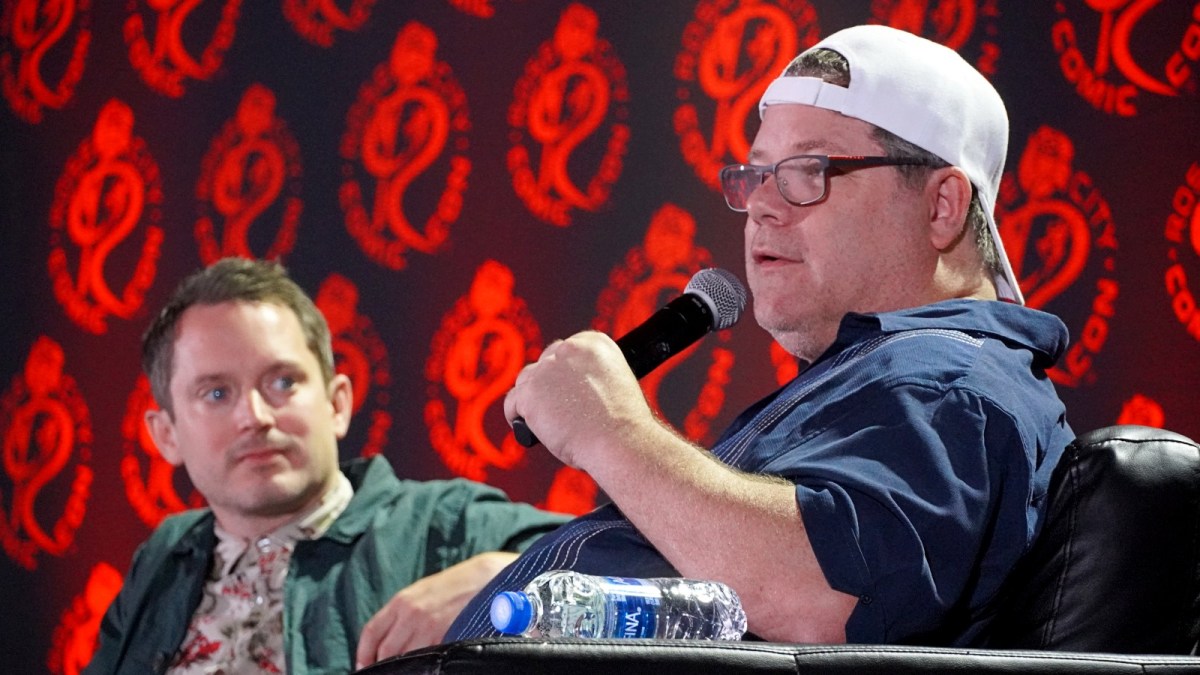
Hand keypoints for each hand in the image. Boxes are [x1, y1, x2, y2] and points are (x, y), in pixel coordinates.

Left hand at [354, 551, 517, 667]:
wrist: (487, 577)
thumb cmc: (457, 585)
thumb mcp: (424, 592)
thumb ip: (404, 613)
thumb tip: (391, 638)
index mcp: (401, 601)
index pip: (371, 633)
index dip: (364, 654)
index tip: (363, 665)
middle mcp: (410, 614)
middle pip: (385, 651)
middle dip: (383, 665)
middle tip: (387, 671)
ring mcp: (428, 627)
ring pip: (404, 659)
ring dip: (404, 667)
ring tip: (409, 668)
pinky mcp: (446, 636)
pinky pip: (427, 660)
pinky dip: (424, 666)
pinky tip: (428, 665)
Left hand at [503, 331, 652, 468]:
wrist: (620, 441)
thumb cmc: (623, 425)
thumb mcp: (615, 384)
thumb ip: (590, 377)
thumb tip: (567, 388)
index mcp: (596, 344)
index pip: (567, 350)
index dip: (564, 372)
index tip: (565, 390)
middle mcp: (569, 349)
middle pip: (544, 362)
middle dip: (547, 384)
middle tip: (557, 408)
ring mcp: (547, 370)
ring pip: (526, 381)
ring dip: (533, 399)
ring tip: (547, 422)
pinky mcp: (530, 393)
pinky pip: (512, 403)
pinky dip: (517, 416)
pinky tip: (530, 428)